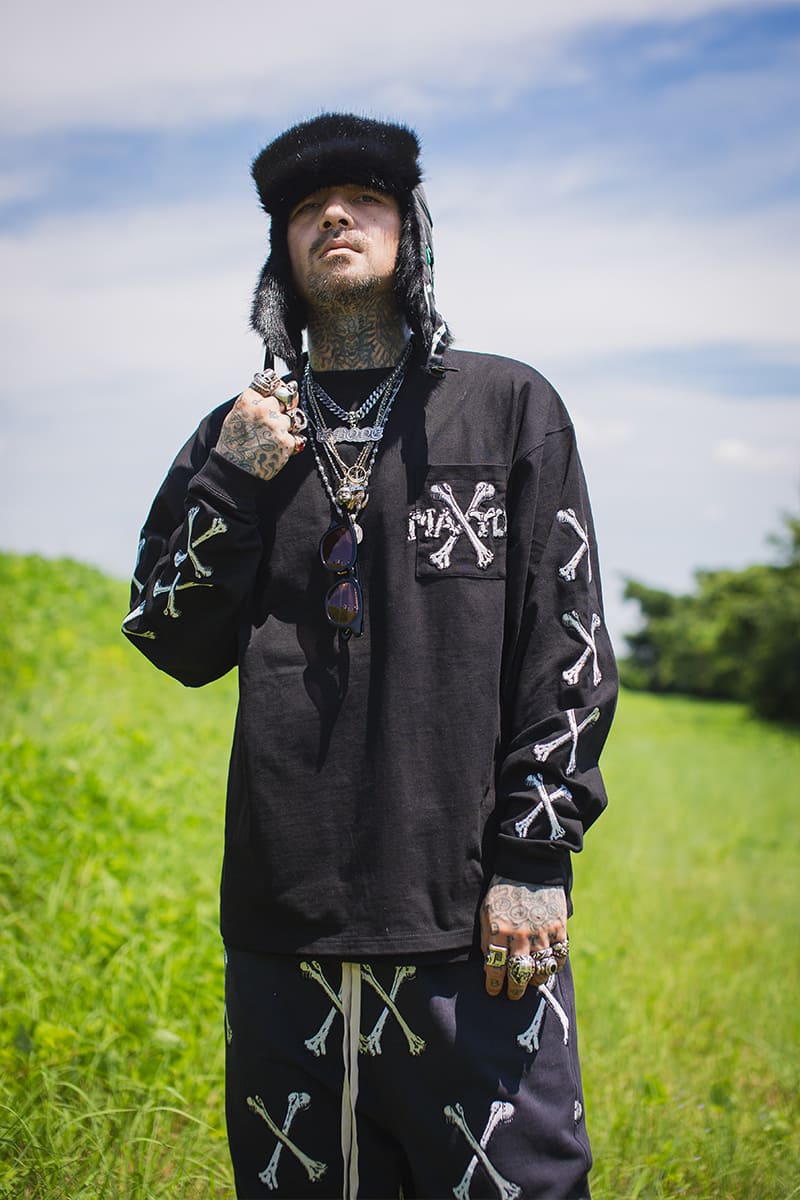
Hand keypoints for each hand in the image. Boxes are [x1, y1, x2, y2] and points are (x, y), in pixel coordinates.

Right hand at [216, 376, 303, 480]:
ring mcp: (277, 425)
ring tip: (269, 439)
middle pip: (283, 399)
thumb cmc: (234, 443)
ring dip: (285, 427)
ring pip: (291, 418)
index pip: (269, 383)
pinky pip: (295, 436)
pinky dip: (288, 443)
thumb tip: (269, 387)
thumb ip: (252, 400)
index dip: (273, 390)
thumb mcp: (235, 415)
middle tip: (270, 423)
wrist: (236, 470)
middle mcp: (263, 409)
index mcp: (248, 400)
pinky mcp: (287, 441)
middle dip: (280, 409)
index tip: (276, 394)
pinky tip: (274, 448)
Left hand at [480, 876, 567, 1000]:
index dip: (494, 984)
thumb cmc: (503, 890)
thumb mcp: (487, 911)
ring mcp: (541, 932)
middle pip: (519, 974)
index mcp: (498, 930)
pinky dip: (554, 965)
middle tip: (512, 994)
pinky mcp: (558, 928)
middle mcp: (520, 935)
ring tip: (530, 983)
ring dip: (535, 981)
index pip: (495, 968)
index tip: (493, 991)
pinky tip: (548, 967)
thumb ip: (487, 937)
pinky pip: (559, 956)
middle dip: (514, 990)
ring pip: (540, 969)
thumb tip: (489, 963)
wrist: (529, 867)